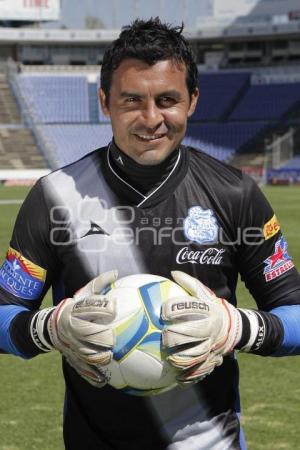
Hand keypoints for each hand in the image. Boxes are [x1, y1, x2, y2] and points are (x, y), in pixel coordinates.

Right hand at [30, 270, 117, 385]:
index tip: (114, 307)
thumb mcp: (83, 294)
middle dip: (100, 336)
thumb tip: (116, 272)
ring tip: (109, 358)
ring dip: (97, 358)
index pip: (90, 309)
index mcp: (76, 311)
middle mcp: (73, 329)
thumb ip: (99, 284)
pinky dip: (93, 377)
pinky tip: (104, 381)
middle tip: (112, 338)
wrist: (50, 327)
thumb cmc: (74, 307)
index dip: (103, 308)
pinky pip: (82, 370)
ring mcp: (71, 345)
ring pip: (85, 353)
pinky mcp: (72, 358)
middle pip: (87, 333)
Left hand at [161, 271, 241, 383]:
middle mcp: (210, 331)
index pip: (190, 310)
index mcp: (207, 313)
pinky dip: (189, 377)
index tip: (163, 311)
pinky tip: (178, 379)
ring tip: (169, 359)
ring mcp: (212, 348)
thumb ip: (190, 284)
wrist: (236, 328)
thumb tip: (173, 272)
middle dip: (174, 336)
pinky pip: (200, 372)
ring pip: (195, 357)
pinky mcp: (212, 362)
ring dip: (180, 359)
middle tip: (164, 336)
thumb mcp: (205, 294)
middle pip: (190, 335)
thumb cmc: (214, 309)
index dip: (174, 310)